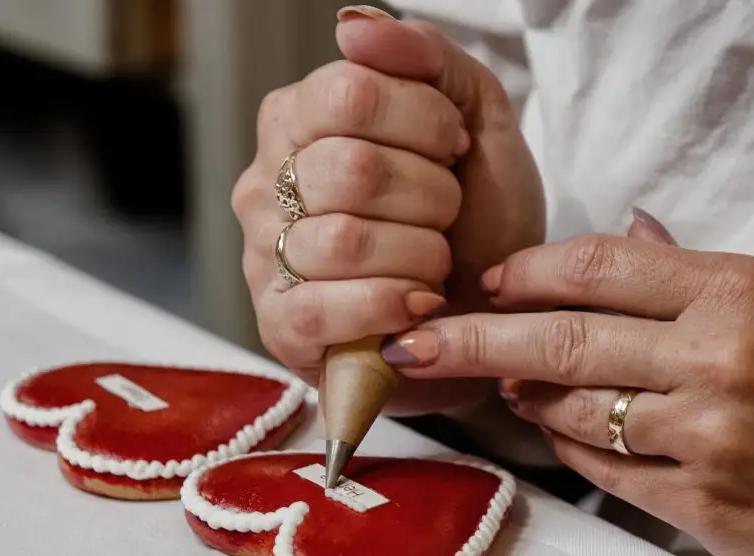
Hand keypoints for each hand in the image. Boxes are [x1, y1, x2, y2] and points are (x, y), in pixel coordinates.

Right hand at [231, 8, 544, 415]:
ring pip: (343, 242)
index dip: (424, 122)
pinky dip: (391, 304)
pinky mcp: (279, 327)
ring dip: (420, 255)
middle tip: (448, 214)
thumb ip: (425, 58)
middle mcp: (265, 183)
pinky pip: (324, 310)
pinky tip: (418, 304)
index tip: (454, 149)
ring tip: (435, 263)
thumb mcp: (476, 121)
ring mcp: (264, 258)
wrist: (489, 314)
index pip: (350, 93)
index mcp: (298, 118)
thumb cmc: (477, 221)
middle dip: (431, 196)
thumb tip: (354, 27)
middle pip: (351, 169)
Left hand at [381, 224, 753, 555]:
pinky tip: (548, 433)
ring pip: (569, 410)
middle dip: (470, 338)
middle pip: (559, 338)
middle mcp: (718, 357)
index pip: (599, 265)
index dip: (523, 272)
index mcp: (742, 292)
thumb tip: (630, 232)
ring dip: (520, 398)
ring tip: (495, 387)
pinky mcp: (700, 508)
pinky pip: (600, 471)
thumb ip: (698, 276)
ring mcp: (705, 437)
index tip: (481, 283)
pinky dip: (563, 448)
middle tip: (414, 340)